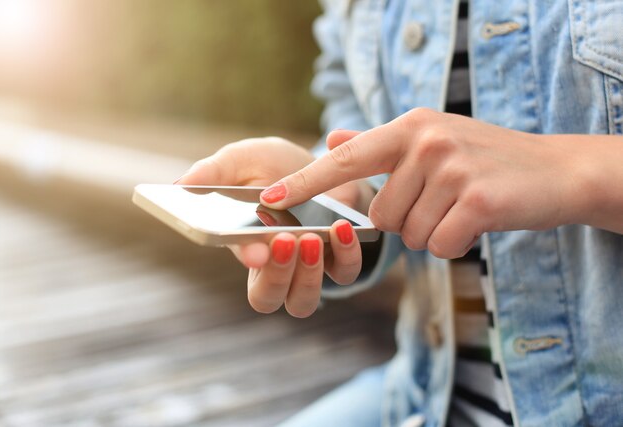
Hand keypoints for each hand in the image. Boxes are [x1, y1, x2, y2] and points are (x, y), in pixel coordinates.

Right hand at [176, 137, 366, 316]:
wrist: (324, 163)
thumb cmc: (274, 167)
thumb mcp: (242, 160)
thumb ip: (213, 172)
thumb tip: (181, 185)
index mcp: (243, 245)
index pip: (240, 264)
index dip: (248, 260)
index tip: (257, 250)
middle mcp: (273, 266)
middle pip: (267, 297)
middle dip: (276, 275)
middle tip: (286, 240)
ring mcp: (307, 267)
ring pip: (302, 300)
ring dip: (307, 276)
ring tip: (312, 239)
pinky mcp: (339, 258)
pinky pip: (345, 274)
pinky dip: (346, 257)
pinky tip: (342, 229)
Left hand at [259, 109, 610, 257]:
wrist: (555, 170)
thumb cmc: (485, 159)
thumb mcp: (430, 139)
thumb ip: (378, 145)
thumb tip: (330, 138)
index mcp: (409, 127)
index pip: (346, 158)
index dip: (306, 182)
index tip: (268, 200)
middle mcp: (425, 142)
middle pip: (381, 215)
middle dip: (407, 220)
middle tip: (443, 200)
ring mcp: (451, 168)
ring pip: (409, 234)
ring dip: (433, 231)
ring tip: (462, 206)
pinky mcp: (476, 200)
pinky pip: (439, 245)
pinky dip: (456, 243)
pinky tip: (477, 221)